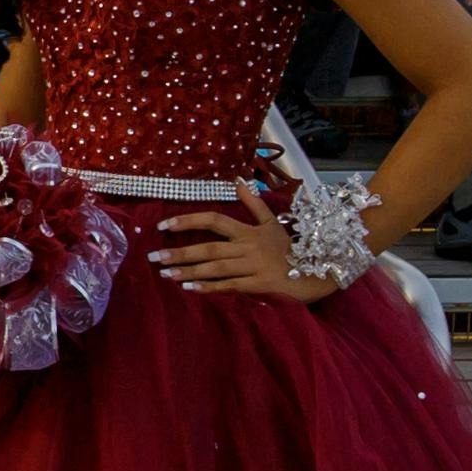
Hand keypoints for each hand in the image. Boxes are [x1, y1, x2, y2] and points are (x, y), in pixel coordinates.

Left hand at [150, 204, 342, 302]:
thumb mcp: (272, 222)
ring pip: (216, 267)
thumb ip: (254, 203)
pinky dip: (209, 288)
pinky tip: (189, 289)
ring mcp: (253, 266)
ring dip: (189, 270)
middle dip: (180, 252)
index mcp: (248, 231)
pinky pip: (230, 286)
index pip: (214, 220)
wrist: (317, 271)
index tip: (163, 226)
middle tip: (153, 257)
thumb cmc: (290, 248)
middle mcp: (248, 247)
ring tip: (165, 274)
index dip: (188, 221)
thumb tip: (239, 181)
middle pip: (209, 247)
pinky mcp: (259, 285)